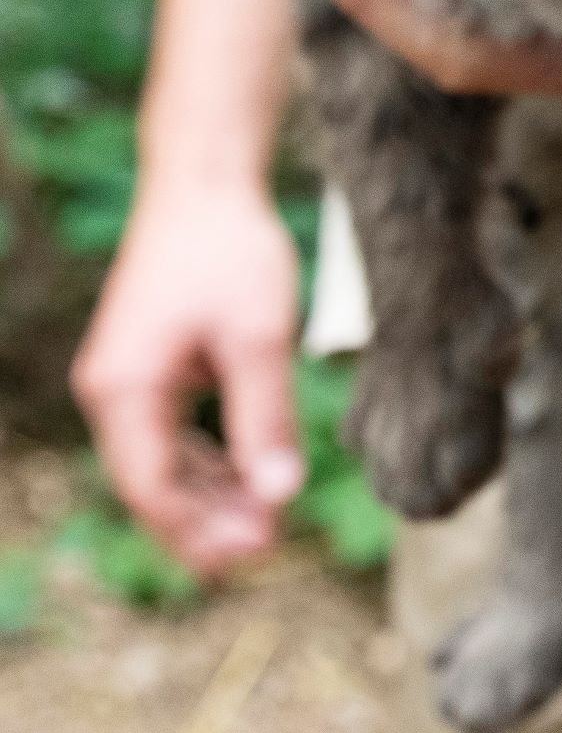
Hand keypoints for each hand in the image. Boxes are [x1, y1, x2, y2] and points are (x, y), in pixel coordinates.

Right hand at [71, 177, 303, 575]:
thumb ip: (265, 418)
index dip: (201, 529)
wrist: (205, 181)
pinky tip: (246, 478)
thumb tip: (280, 494)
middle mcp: (110, 390)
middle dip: (205, 522)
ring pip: (161, 461)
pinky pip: (170, 432)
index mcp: (125, 389)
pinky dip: (206, 458)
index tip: (257, 551)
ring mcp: (125, 377)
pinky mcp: (148, 363)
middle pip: (152, 482)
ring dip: (208, 494)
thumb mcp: (259, 337)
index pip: (153, 487)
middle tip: (266, 550)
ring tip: (263, 524)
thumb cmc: (230, 251)